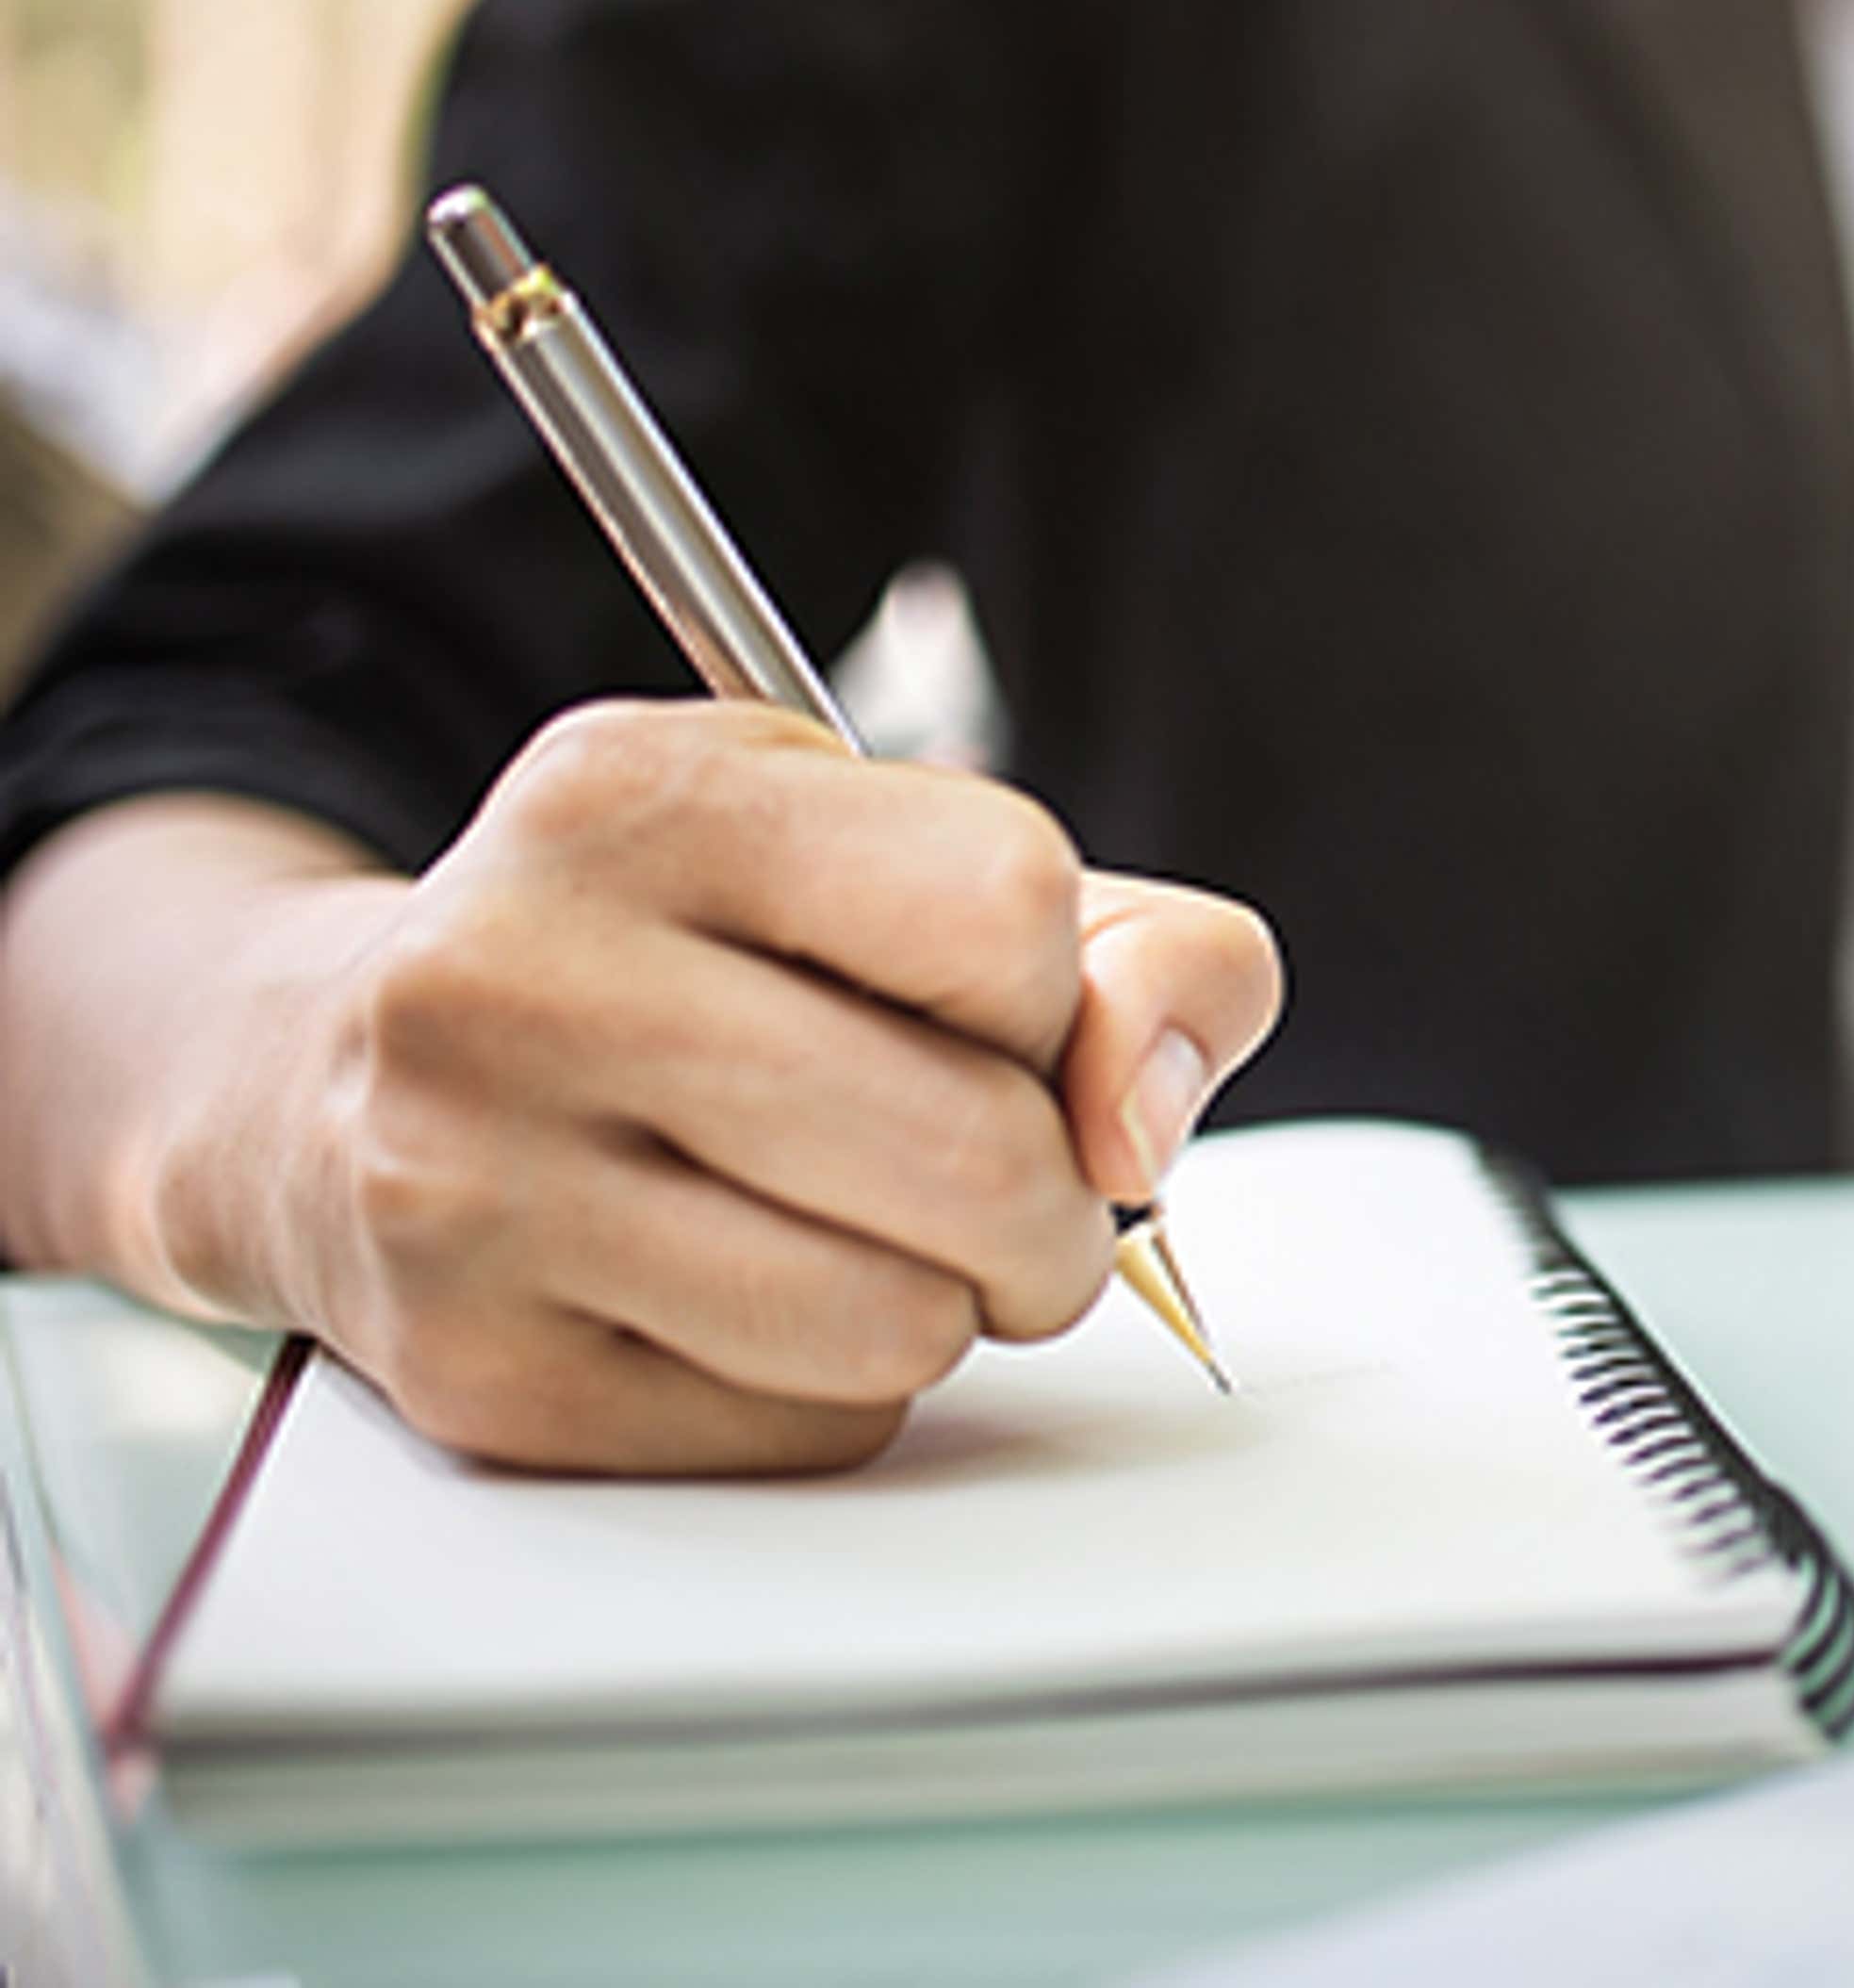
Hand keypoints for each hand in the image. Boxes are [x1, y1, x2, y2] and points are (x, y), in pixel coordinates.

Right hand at [119, 703, 1277, 1473]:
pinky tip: (750, 1298)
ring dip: (951, 1306)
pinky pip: (804, 1432)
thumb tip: (1146, 1121)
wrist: (332, 1083)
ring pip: (901, 1322)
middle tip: (1013, 1193)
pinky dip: (837, 1389)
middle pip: (975, 1147)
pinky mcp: (475, 1375)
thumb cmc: (689, 960)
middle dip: (1057, 1203)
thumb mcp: (896, 861)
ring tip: (875, 1235)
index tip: (995, 1010)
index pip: (1003, 909)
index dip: (1053, 992)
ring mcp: (470, 1183)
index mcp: (643, 797)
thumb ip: (1135, 951)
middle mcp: (520, 974)